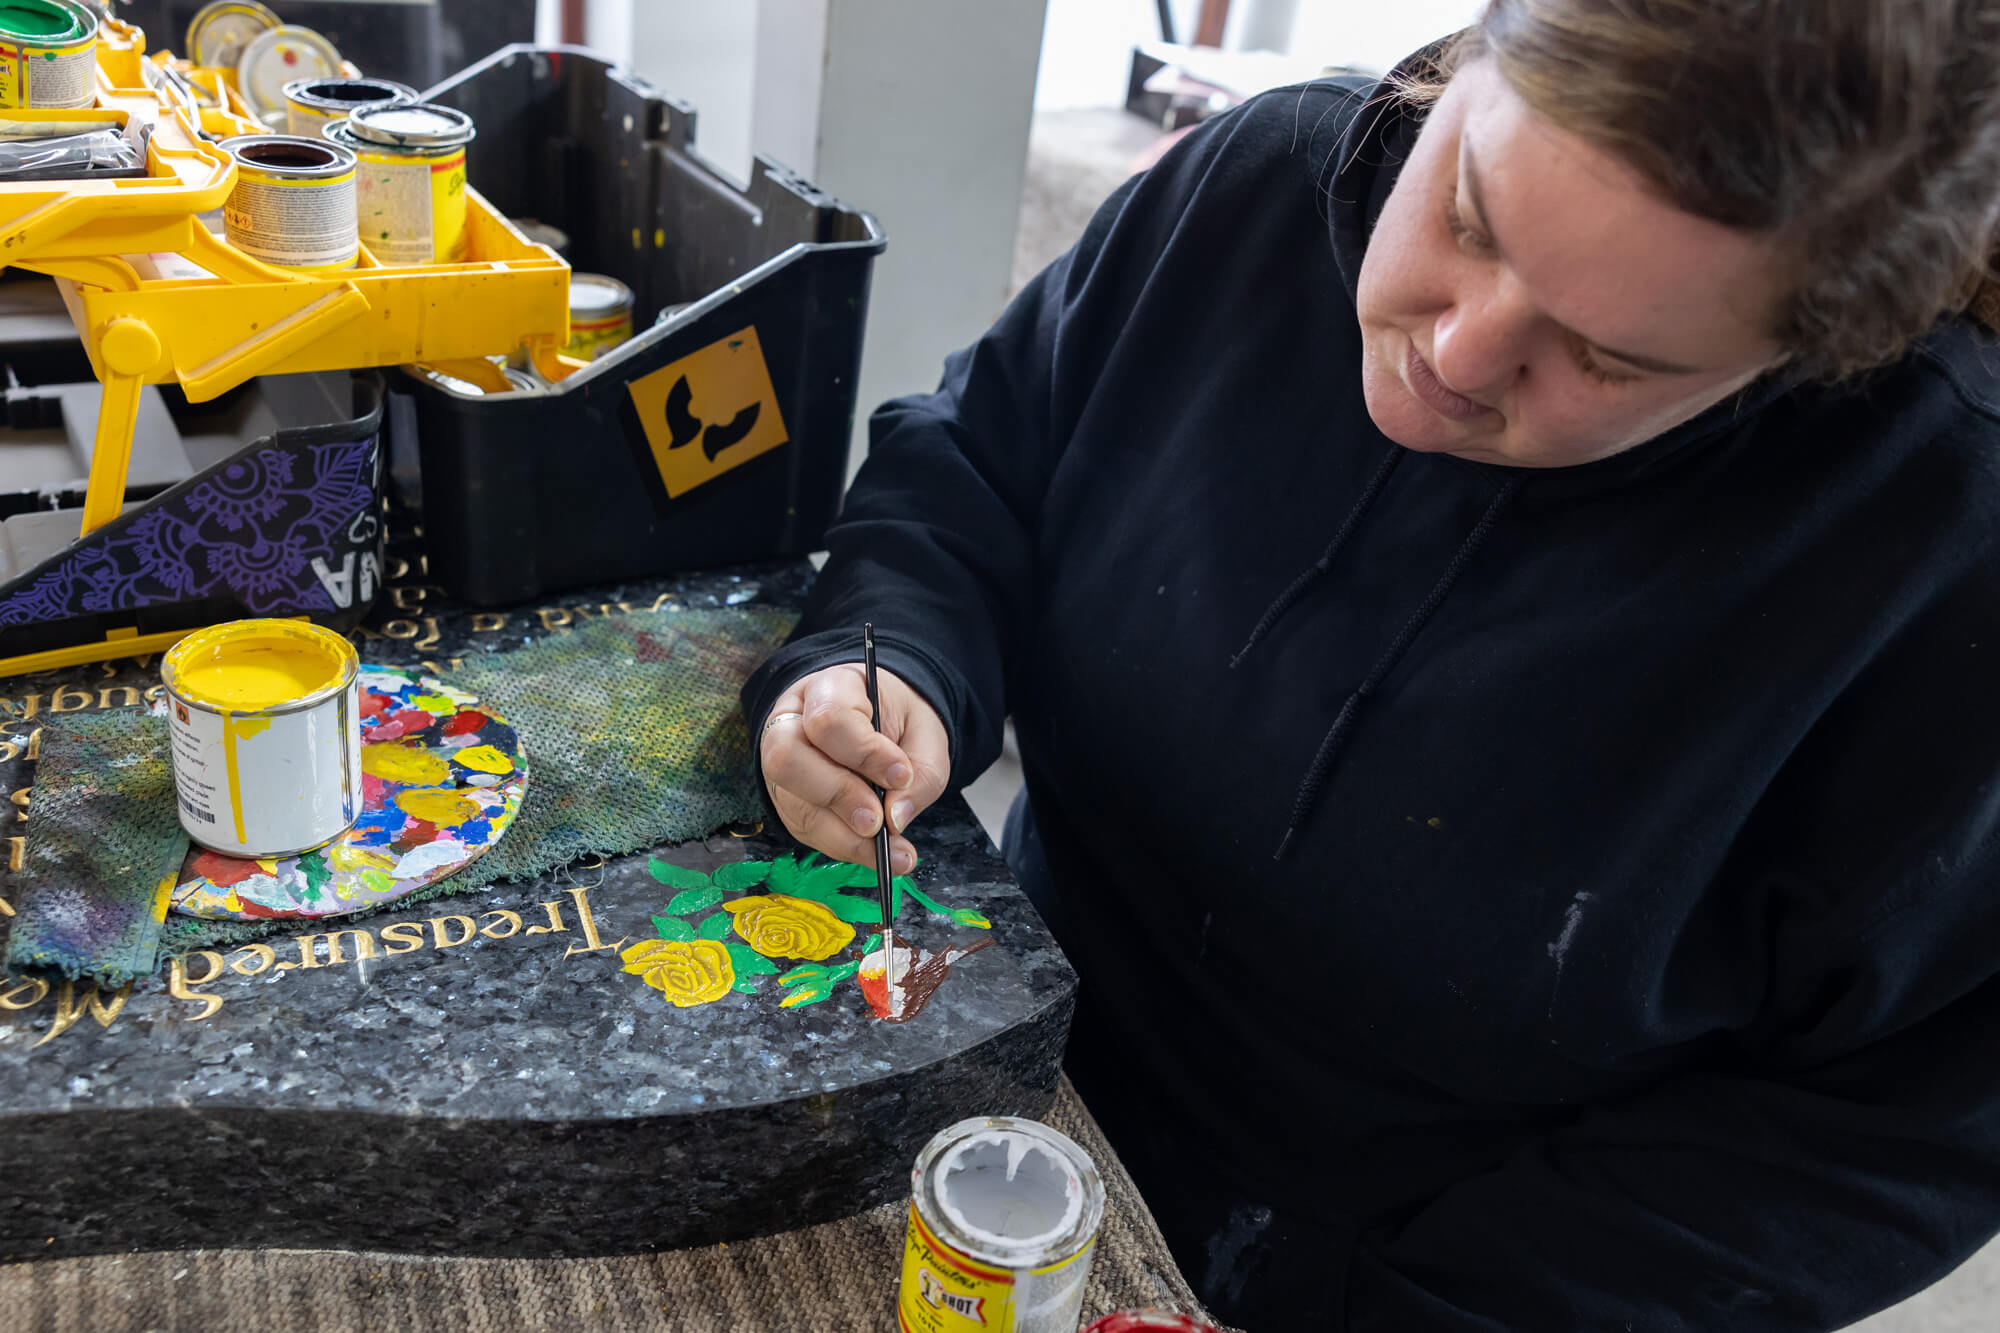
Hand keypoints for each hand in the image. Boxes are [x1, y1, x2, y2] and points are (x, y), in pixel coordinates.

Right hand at [757, 663, 950, 873]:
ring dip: (842, 834)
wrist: (884, 721)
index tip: (900, 776)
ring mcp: (782, 763)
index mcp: (828, 688)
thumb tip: (895, 819)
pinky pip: (804, 828)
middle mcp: (791, 722)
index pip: (828, 719)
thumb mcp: (926, 736)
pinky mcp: (788, 799)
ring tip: (888, 850)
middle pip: (787, 758)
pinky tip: (875, 852)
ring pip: (791, 801)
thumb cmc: (900, 722)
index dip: (863, 753)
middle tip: (878, 822)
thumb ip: (919, 776)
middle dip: (838, 796)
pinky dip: (843, 846)